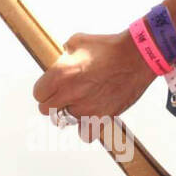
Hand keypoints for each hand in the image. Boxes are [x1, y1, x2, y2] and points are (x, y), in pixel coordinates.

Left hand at [33, 31, 152, 137]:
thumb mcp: (77, 41)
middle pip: (46, 110)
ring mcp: (86, 108)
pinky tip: (91, 118)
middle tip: (65, 95)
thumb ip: (64, 54)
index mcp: (60, 75)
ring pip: (66, 121)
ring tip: (83, 101)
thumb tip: (61, 58)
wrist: (137, 56)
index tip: (52, 86)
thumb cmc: (108, 46)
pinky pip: (86, 134)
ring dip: (72, 112)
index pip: (38, 94)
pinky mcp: (102, 117)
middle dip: (53, 102)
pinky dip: (87, 128)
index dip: (44, 89)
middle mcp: (70, 94)